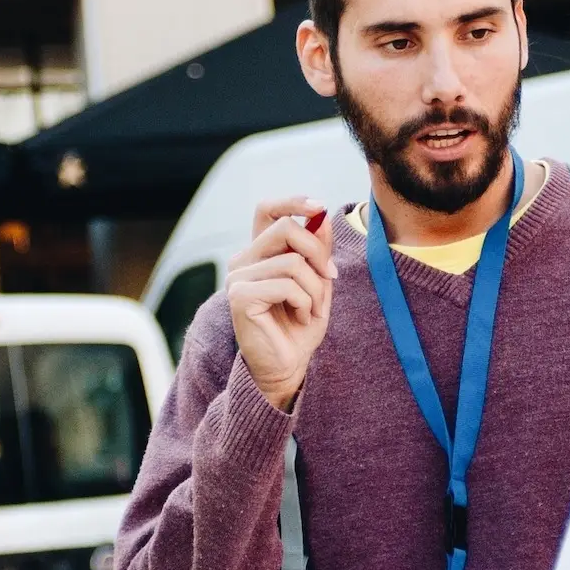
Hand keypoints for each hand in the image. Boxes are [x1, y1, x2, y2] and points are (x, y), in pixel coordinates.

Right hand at [226, 197, 336, 409]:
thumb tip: (323, 218)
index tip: (319, 207)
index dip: (292, 202)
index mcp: (259, 254)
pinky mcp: (241, 297)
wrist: (287, 366)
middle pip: (285, 228)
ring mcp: (238, 278)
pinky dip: (305, 301)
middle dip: (318, 251)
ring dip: (315, 287)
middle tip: (331, 276)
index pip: (267, 211)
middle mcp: (243, 261)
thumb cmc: (300, 328)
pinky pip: (287, 285)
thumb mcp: (318, 284)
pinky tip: (302, 317)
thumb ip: (318, 252)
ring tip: (312, 308)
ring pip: (293, 261)